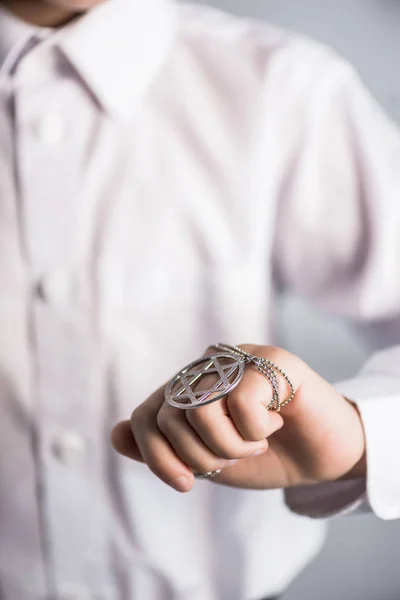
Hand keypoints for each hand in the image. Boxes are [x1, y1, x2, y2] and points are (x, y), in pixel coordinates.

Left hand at [111, 345, 365, 492]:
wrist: (324, 455)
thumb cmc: (267, 455)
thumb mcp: (208, 461)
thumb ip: (165, 449)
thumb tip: (115, 433)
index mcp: (190, 387)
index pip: (146, 415)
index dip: (157, 456)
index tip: (187, 484)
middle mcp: (208, 366)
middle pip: (169, 415)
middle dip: (200, 456)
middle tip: (235, 457)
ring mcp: (239, 358)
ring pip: (200, 408)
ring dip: (231, 446)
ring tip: (256, 442)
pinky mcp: (273, 359)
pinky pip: (241, 401)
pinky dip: (257, 430)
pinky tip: (276, 423)